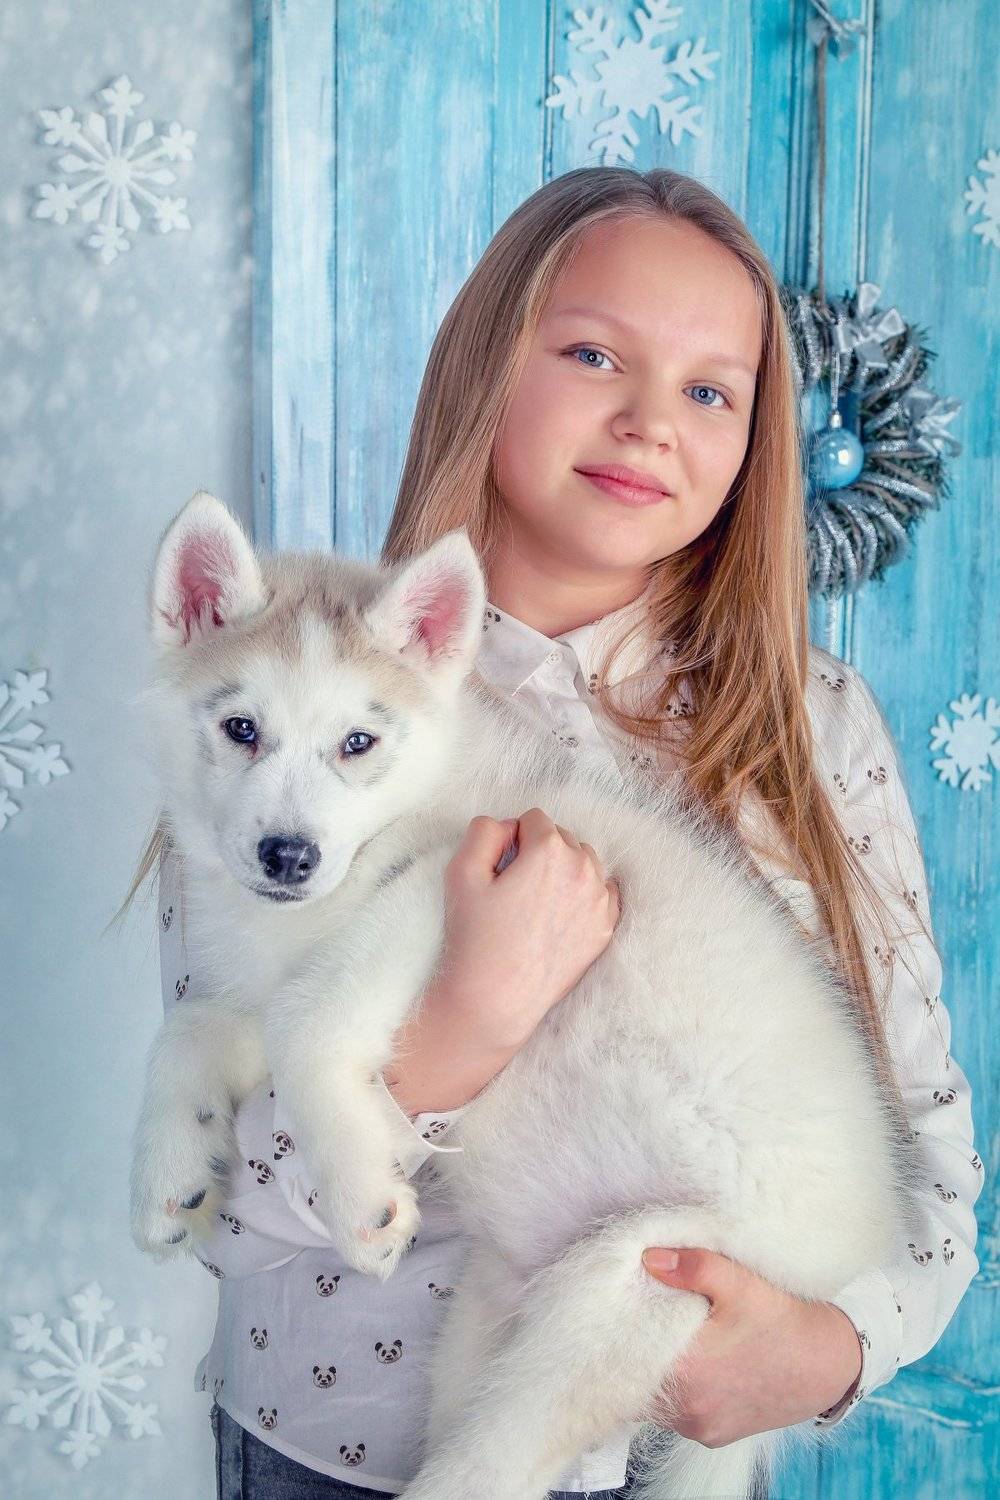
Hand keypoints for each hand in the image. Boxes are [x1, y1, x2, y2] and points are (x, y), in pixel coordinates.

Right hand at [437, 809, 621, 1052]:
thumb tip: (508, 826)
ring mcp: (600, 901)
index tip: (501, 869)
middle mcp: (583, 870)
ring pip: (585, 862)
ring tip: (536, 902)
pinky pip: (603, 892)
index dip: (512, 839)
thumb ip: (484, 831)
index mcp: (550, 850)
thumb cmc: (476, 939)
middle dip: (540, 852)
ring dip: (564, 870)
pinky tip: (560, 914)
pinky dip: (585, 894)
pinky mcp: (605, 928)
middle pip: (563, 837)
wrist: (497, 1000)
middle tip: (515, 888)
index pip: (534, 819)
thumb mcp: (461, 873)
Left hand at [640, 1248, 863, 1444]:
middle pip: (636, 1381)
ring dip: (655, 1373)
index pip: (627, 1356)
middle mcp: (689, 1410)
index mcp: (689, 1372)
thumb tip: (648, 1258)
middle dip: (634, 1351)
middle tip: (639, 1319)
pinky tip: (689, 1363)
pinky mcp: (713, 1437)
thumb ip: (692, 1268)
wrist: (830, 1365)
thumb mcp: (741, 1283)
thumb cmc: (785, 1321)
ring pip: (655, 1400)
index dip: (619, 1332)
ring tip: (665, 1339)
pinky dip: (677, 1390)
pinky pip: (678, 1413)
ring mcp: (701, 1428)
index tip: (617, 1310)